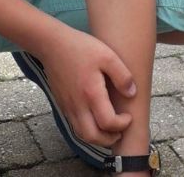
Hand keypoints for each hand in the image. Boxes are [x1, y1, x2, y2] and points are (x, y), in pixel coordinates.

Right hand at [36, 28, 135, 147]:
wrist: (51, 44)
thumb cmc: (80, 47)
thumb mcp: (107, 55)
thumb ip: (122, 75)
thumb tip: (132, 93)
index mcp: (91, 93)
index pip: (107, 123)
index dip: (122, 125)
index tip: (128, 116)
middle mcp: (77, 104)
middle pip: (92, 136)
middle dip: (109, 139)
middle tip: (120, 131)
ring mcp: (67, 106)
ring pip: (81, 134)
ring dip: (97, 138)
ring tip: (109, 129)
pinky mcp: (62, 103)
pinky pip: (74, 125)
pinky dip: (86, 130)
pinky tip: (94, 119)